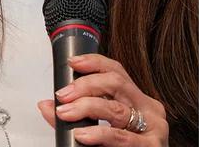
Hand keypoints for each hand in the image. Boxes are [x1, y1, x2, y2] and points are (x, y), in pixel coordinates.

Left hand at [37, 54, 167, 145]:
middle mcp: (149, 109)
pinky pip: (122, 137)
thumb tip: (46, 105)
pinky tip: (83, 134)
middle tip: (64, 95)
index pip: (118, 71)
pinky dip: (99, 135)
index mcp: (138, 100)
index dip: (94, 63)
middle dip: (85, 85)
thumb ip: (74, 118)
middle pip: (116, 83)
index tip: (73, 62)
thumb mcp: (97, 130)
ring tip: (66, 113)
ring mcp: (153, 127)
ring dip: (87, 107)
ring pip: (117, 109)